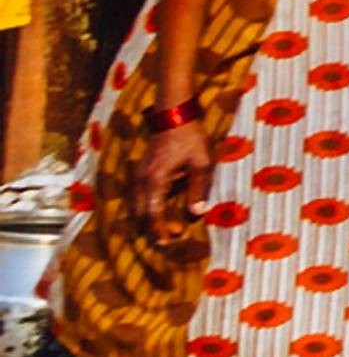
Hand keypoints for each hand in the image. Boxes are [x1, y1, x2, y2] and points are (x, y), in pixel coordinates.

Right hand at [138, 118, 208, 242]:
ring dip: (151, 217)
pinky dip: (150, 206)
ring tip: (169, 227)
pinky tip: (164, 208)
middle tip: (170, 237)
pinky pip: (142, 196)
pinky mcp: (142, 172)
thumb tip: (197, 213)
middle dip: (153, 228)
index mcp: (154, 181)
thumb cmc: (189, 137)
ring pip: (139, 206)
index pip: (151, 214)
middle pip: (140, 214)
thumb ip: (199, 188)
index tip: (168, 241)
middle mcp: (141, 181)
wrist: (172, 115)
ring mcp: (139, 176)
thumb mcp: (200, 162)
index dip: (159, 230)